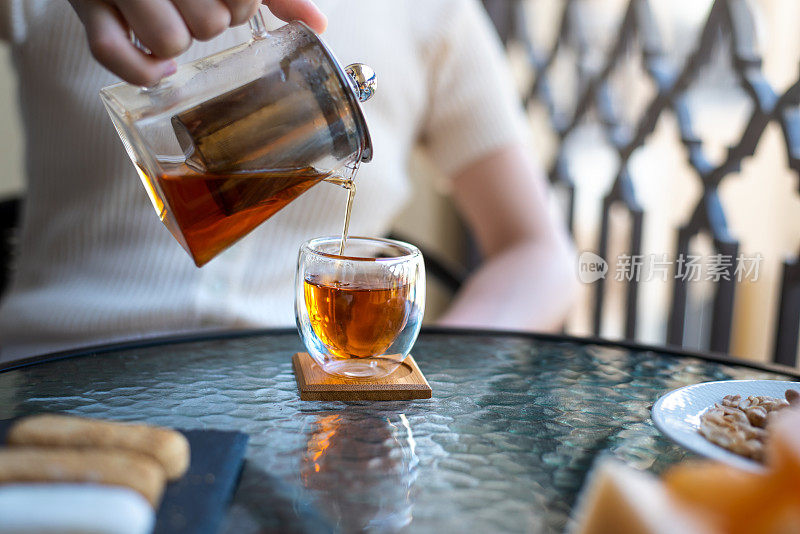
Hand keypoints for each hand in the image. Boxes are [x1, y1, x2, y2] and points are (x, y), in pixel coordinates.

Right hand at [68, 0, 326, 85]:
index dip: (240, 4)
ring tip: (175, 27)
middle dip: (211, 23)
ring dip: (179, 45)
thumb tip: (318, 24)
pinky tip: (161, 67)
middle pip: (208, 25)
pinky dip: (140, 70)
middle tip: (199, 9)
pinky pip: (111, 54)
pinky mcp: (87, 8)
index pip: (239, 0)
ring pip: (168, 41)